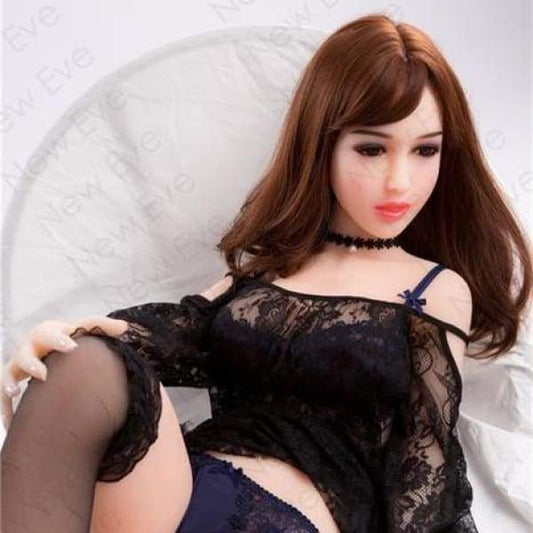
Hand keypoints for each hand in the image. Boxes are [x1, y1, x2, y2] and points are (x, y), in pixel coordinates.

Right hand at [1, 316, 128, 430]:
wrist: (49, 347)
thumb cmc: (71, 338)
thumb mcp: (84, 329)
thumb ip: (103, 327)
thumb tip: (125, 327)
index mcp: (48, 333)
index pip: (51, 333)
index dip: (59, 339)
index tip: (72, 347)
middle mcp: (30, 348)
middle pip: (26, 353)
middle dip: (32, 363)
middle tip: (43, 374)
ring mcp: (18, 365)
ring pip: (7, 373)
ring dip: (9, 382)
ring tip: (16, 392)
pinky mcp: (10, 380)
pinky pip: (1, 395)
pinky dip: (4, 408)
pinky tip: (10, 424)